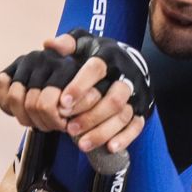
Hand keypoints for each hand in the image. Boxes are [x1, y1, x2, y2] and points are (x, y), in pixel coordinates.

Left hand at [0, 33, 149, 153]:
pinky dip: (124, 138)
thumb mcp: (84, 44)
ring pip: (124, 114)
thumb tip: (49, 44)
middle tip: (69, 128)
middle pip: (114, 98)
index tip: (63, 102)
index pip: (97, 69)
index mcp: (110, 56)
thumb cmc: (99, 56)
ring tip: (81, 143)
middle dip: (91, 115)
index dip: (80, 86)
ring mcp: (136, 94)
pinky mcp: (142, 109)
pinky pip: (137, 126)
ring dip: (103, 131)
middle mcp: (127, 75)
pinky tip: (109, 147)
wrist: (130, 62)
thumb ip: (67, 44)